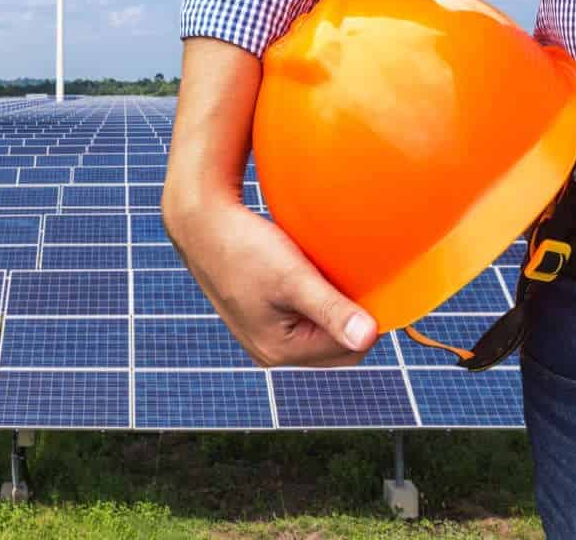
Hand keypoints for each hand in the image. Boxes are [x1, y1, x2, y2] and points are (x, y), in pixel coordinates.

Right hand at [166, 193, 377, 367]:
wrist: (201, 223)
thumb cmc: (242, 247)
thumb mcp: (292, 278)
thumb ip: (331, 309)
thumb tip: (368, 337)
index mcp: (279, 350)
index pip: (350, 349)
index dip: (368, 319)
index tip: (374, 284)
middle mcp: (271, 351)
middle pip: (337, 346)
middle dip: (351, 316)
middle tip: (353, 278)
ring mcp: (263, 335)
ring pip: (320, 330)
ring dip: (334, 306)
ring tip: (331, 274)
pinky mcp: (260, 316)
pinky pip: (303, 317)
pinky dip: (314, 299)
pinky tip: (312, 273)